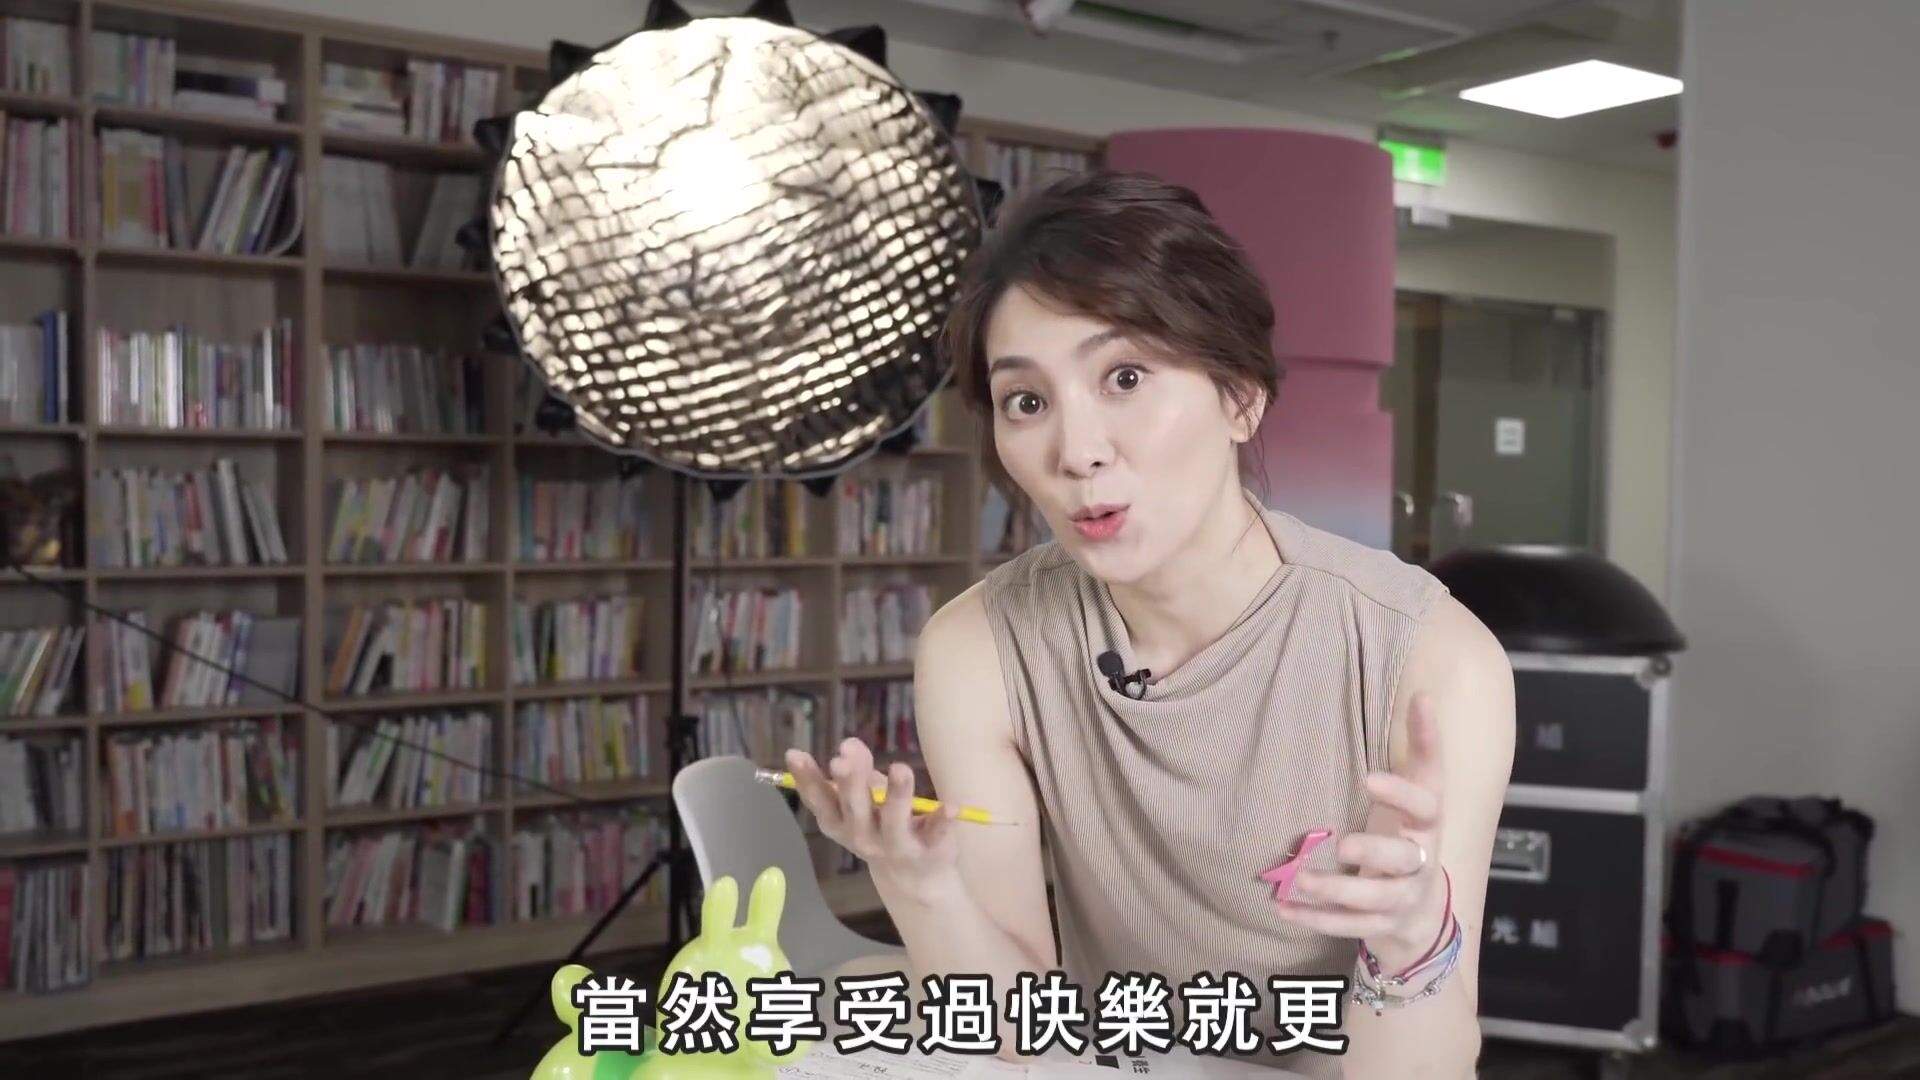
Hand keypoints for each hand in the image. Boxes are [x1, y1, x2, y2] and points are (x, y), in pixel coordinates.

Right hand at [784, 738, 960, 904]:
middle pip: (854, 809)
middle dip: (849, 784)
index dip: (807, 779)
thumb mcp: (868, 798)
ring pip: (893, 822)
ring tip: (900, 767)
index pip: (819, 801)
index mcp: (841, 824)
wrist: (915, 878)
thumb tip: (848, 743)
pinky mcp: (928, 850)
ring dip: (896, 795)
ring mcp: (896, 847)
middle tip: (842, 760)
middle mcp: (863, 838)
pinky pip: (935, 834)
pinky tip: (951, 807)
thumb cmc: (883, 827)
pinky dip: (943, 820)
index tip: (795, 754)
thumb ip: (859, 770)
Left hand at [1274, 693, 1449, 970]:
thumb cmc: (1414, 837)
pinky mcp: (1380, 926)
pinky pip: (1348, 925)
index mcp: (1429, 826)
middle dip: (1375, 851)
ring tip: (1301, 879)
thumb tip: (1424, 694)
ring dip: (1336, 890)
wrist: (1423, 912)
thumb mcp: (1422, 796)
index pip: (1427, 807)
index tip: (1370, 778)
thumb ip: (1423, 749)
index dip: (1402, 794)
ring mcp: (1402, 899)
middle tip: (1344, 843)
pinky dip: (1315, 919)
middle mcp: (1421, 863)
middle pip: (1406, 858)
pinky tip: (1284, 908)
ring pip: (1374, 899)